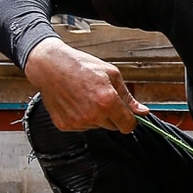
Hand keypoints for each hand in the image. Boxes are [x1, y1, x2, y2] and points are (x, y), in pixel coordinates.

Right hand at [25, 38, 146, 132]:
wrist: (49, 66)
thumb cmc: (80, 65)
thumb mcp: (111, 75)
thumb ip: (128, 97)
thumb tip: (142, 111)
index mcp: (107, 102)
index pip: (128, 126)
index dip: (130, 120)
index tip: (127, 115)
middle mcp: (93, 115)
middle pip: (113, 127)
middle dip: (112, 115)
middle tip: (101, 97)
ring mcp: (78, 122)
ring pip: (97, 126)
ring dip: (96, 116)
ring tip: (85, 96)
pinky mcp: (65, 125)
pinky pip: (81, 127)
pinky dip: (81, 117)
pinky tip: (75, 102)